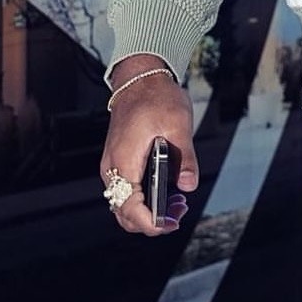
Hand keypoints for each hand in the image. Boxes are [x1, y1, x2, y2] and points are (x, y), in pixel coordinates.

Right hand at [100, 56, 199, 236]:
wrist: (139, 78)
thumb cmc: (156, 97)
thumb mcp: (178, 124)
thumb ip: (185, 158)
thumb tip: (188, 185)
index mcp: (125, 161)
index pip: (130, 208)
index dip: (150, 223)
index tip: (171, 223)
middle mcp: (113, 167)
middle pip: (124, 213)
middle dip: (152, 221)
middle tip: (179, 212)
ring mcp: (113, 165)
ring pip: (124, 204)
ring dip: (149, 211)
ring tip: (177, 202)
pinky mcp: (118, 161)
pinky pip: (126, 191)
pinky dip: (144, 199)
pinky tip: (167, 191)